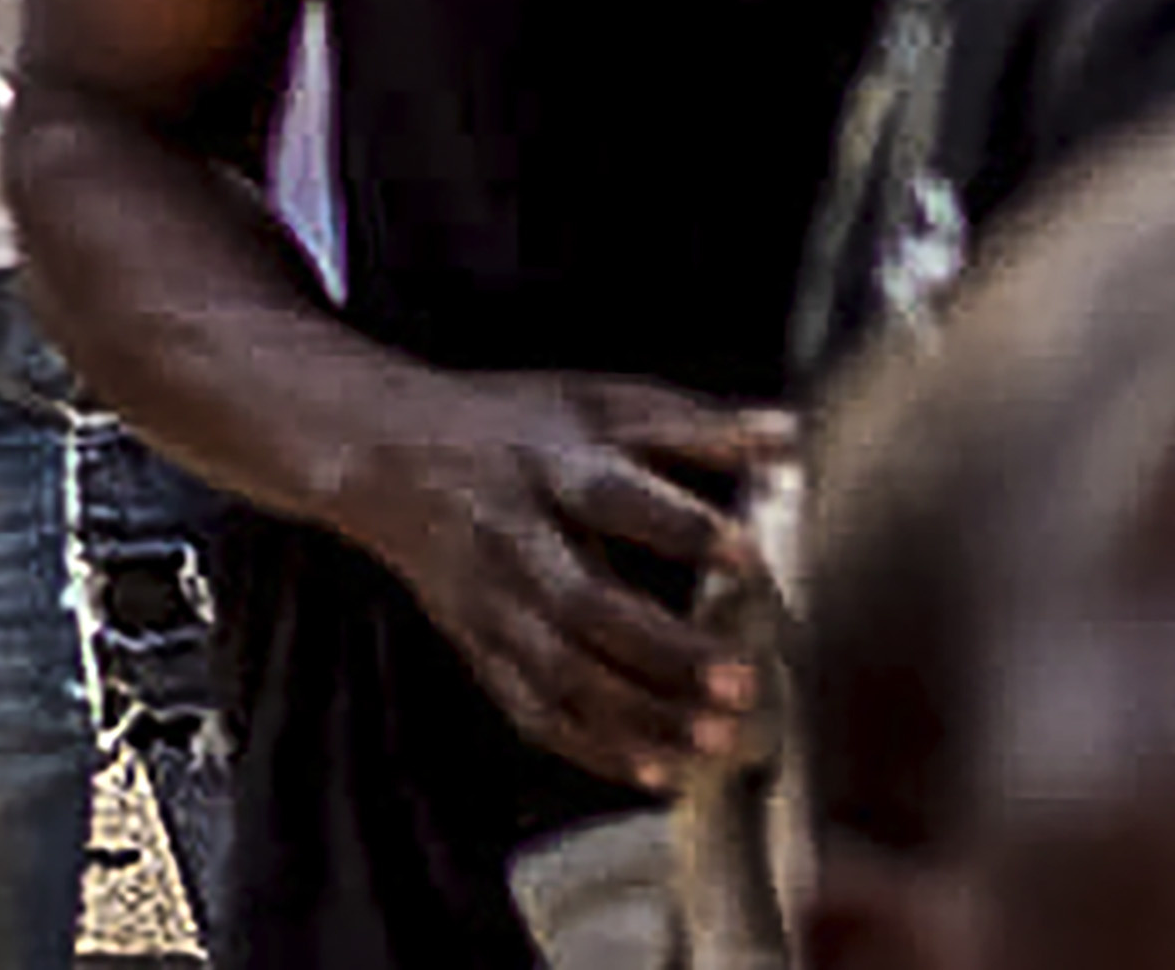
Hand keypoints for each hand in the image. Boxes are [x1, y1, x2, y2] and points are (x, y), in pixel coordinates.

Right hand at [340, 364, 783, 789]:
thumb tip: (792, 437)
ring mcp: (489, 601)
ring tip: (719, 741)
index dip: (679, 527)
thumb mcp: (595, 402)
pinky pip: (535, 711)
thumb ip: (693, 426)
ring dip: (641, 716)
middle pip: (583, 603)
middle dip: (665, 651)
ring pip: (560, 673)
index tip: (750, 554)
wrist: (383, 451)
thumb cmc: (512, 424)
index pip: (613, 497)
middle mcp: (511, 536)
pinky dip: (596, 750)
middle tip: (745, 683)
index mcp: (545, 463)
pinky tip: (660, 772)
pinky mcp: (478, 646)